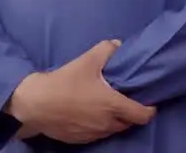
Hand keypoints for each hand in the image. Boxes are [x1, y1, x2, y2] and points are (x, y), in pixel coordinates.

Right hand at [6, 40, 155, 143]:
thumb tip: (118, 45)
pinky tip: (90, 115)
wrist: (35, 104)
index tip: (150, 103)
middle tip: (126, 101)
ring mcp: (92, 134)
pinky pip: (96, 135)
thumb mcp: (87, 60)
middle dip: (130, 114)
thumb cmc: (64, 82)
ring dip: (114, 121)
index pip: (142, 115)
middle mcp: (106, 124)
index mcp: (112, 105)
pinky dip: (98, 127)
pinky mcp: (79, 140)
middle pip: (128, 123)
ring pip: (112, 130)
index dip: (149, 110)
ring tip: (107, 107)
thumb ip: (106, 50)